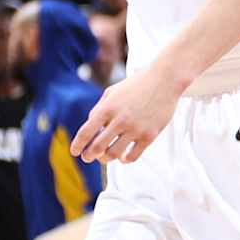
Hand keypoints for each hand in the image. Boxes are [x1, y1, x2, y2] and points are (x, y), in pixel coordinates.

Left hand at [71, 61, 185, 162]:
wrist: (165, 80)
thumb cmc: (136, 85)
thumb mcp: (112, 92)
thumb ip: (99, 110)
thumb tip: (91, 130)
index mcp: (107, 108)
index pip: (86, 133)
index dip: (77, 145)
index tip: (74, 152)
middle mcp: (120, 120)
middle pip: (97, 147)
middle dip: (89, 156)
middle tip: (87, 157)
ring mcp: (135, 128)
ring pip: (113, 154)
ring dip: (105, 158)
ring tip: (105, 157)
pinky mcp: (149, 135)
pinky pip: (133, 156)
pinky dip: (124, 160)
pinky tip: (123, 157)